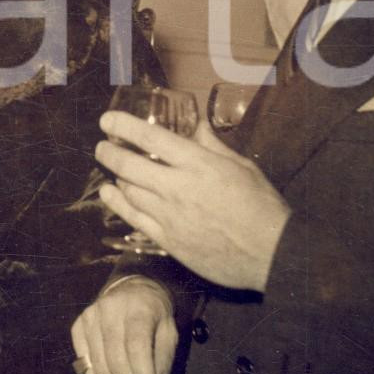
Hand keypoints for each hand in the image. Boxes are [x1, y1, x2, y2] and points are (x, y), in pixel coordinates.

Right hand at [71, 278, 176, 373]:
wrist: (131, 289)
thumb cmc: (154, 313)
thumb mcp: (168, 332)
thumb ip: (162, 361)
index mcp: (137, 307)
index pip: (136, 347)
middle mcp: (109, 310)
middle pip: (115, 360)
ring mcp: (89, 318)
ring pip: (99, 367)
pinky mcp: (78, 327)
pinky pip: (86, 366)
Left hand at [96, 114, 290, 291]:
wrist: (272, 253)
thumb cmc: (262, 206)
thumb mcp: (242, 166)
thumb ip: (213, 146)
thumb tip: (196, 127)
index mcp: (198, 164)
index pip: (151, 138)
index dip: (123, 125)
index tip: (107, 120)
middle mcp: (178, 187)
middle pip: (129, 165)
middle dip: (110, 152)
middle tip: (102, 146)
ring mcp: (170, 216)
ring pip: (129, 191)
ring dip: (115, 177)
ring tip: (112, 169)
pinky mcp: (169, 240)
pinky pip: (134, 219)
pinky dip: (118, 203)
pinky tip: (109, 194)